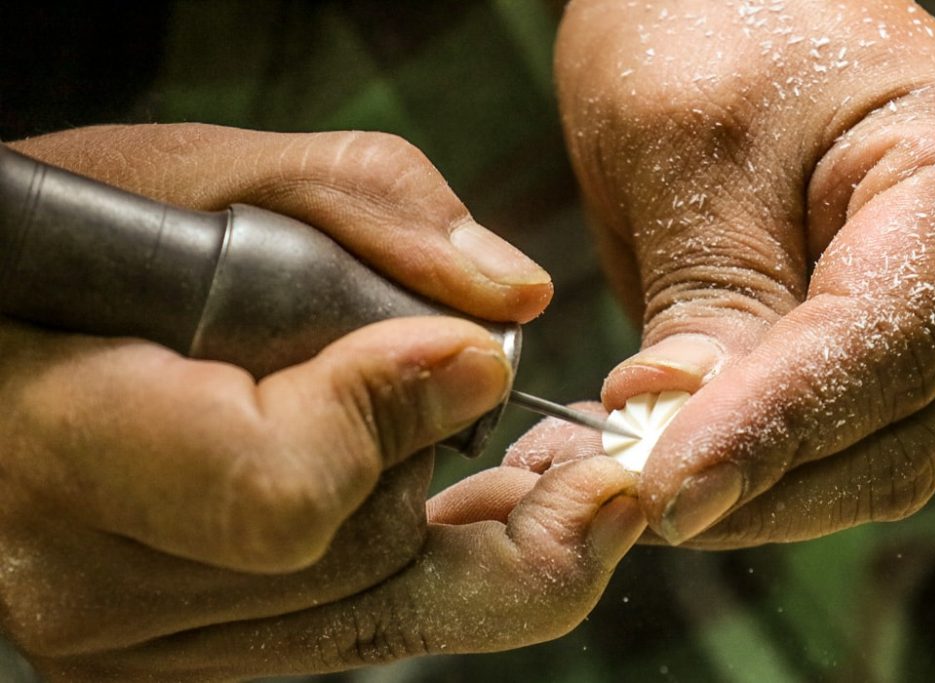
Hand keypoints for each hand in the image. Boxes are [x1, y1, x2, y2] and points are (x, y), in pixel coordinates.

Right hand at [0, 123, 587, 678]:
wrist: (7, 343)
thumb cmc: (76, 248)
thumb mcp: (196, 174)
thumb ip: (363, 206)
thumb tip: (508, 298)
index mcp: (69, 440)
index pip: (277, 491)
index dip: (391, 416)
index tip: (469, 349)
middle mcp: (98, 584)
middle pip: (358, 565)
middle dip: (472, 485)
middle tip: (577, 443)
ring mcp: (145, 641)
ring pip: (375, 615)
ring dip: (479, 543)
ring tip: (553, 477)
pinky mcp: (191, 653)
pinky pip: (356, 633)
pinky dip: (440, 574)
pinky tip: (481, 511)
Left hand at [552, 0, 934, 546]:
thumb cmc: (702, 21)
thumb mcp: (688, 151)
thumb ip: (708, 302)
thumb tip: (691, 450)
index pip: (882, 344)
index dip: (772, 434)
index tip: (667, 493)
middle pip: (894, 432)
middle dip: (759, 486)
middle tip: (631, 506)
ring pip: (867, 456)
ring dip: (749, 492)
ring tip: (628, 487)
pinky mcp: (876, 335)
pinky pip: (831, 433)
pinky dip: (749, 463)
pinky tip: (662, 458)